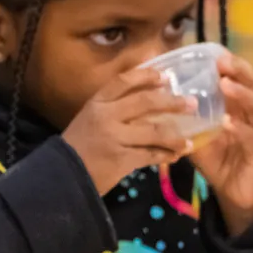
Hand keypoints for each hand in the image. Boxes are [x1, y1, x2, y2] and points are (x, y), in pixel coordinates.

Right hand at [61, 67, 192, 194]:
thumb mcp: (89, 119)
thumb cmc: (77, 147)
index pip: (123, 82)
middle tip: (191, 103)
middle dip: (172, 102)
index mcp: (96, 103)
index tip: (165, 76)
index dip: (146, 76)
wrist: (61, 176)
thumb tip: (145, 98)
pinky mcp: (122, 159)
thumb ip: (111, 108)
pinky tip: (176, 156)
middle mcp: (106, 116)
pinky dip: (166, 156)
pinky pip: (151, 155)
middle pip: (145, 102)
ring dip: (175, 136)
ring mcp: (115, 137)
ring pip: (154, 132)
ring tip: (189, 140)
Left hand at [192, 53, 252, 236]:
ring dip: (240, 94)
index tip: (213, 52)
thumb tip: (159, 105)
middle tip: (222, 61)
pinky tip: (226, 122)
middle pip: (252, 85)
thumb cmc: (220, 161)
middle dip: (238, 71)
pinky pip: (251, 137)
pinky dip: (239, 129)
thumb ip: (187, 120)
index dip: (229, 64)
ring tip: (225, 85)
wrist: (238, 194)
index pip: (238, 79)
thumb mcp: (199, 136)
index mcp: (240, 107)